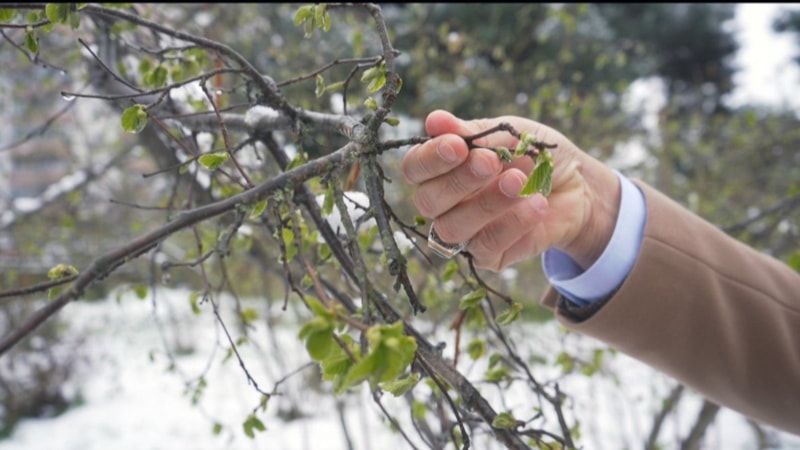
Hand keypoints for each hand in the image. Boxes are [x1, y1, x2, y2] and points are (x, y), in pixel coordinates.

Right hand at [401, 110, 621, 270]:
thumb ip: (471, 132)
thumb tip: (434, 120)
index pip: (414, 168)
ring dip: (486, 203)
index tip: (458, 146)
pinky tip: (536, 205)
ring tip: (519, 182)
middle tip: (492, 162)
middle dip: (459, 181)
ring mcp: (464, 232)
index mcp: (440, 169)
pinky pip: (486, 245)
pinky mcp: (488, 255)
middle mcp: (444, 204)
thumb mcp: (507, 133)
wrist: (577, 183)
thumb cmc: (534, 153)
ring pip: (452, 228)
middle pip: (428, 201)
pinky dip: (512, 223)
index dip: (431, 159)